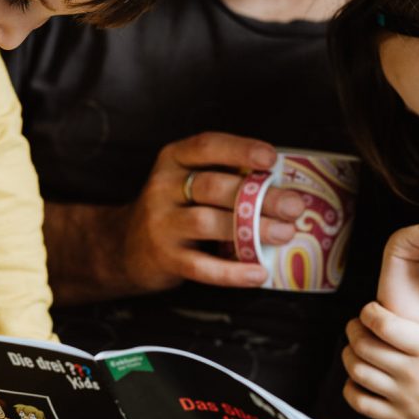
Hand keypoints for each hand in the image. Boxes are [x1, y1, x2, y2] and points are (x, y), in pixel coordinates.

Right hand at [120, 133, 308, 291]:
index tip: (272, 158)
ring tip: (284, 234)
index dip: (240, 150)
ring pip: (207, 223)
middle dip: (258, 196)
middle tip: (293, 206)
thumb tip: (282, 186)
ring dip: (250, 229)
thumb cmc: (174, 209)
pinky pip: (202, 266)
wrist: (125, 247)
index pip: (206, 146)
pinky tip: (259, 272)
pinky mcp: (164, 258)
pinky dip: (233, 272)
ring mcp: (160, 223)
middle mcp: (162, 187)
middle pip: (213, 187)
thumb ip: (223, 176)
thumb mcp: (187, 181)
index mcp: (173, 160)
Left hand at [343, 301, 418, 418]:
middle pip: (364, 346)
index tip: (369, 310)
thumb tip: (409, 313)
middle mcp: (412, 372)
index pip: (385, 325)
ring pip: (357, 371)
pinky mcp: (396, 418)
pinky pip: (360, 402)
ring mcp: (402, 397)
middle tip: (355, 327)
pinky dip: (350, 388)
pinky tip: (357, 380)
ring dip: (348, 356)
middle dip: (353, 331)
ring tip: (353, 350)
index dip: (369, 313)